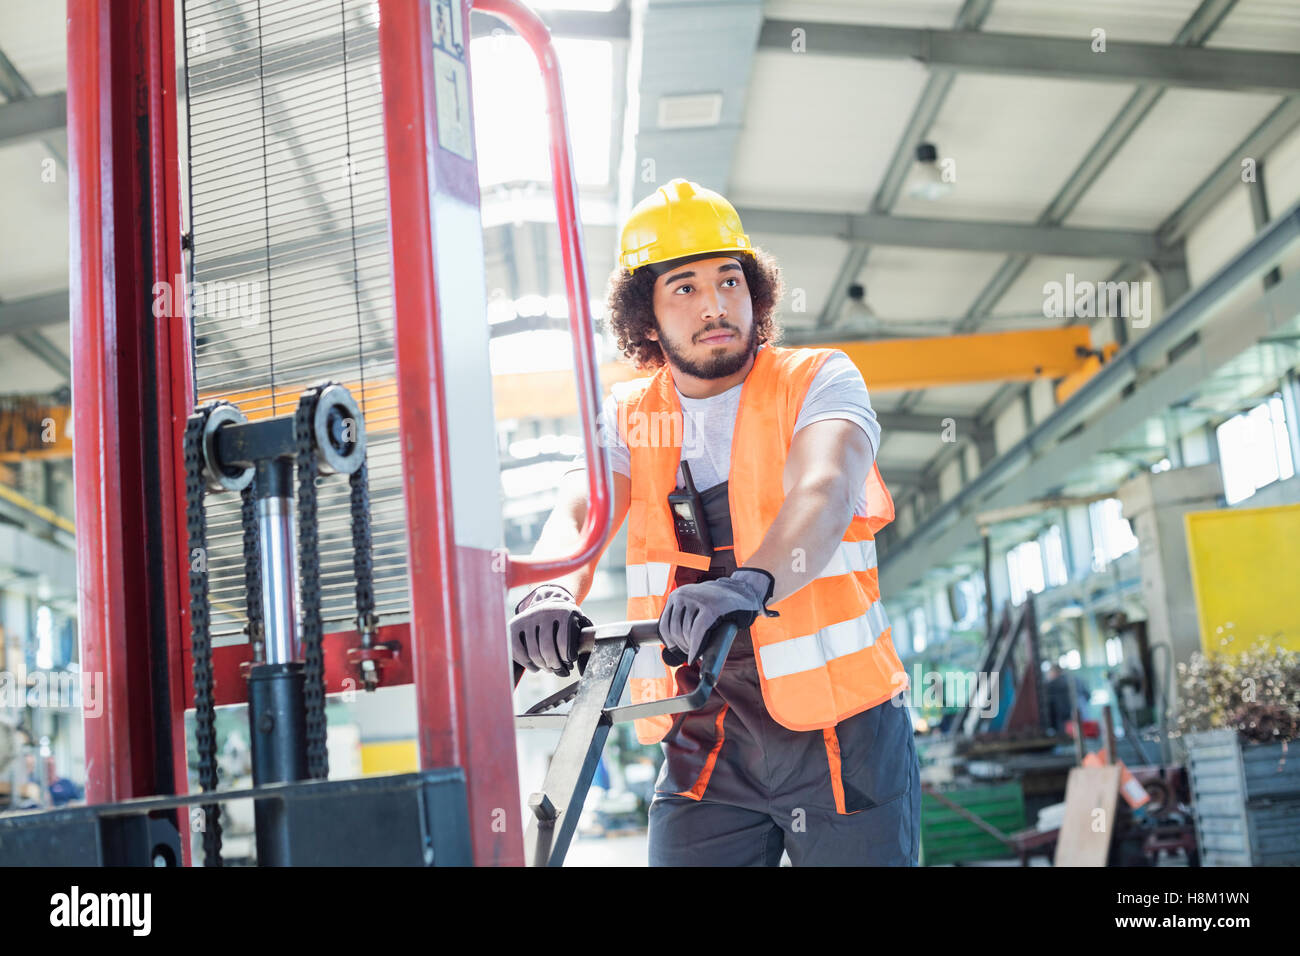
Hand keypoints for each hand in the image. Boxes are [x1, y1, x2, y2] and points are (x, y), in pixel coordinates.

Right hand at [508, 584, 591, 676]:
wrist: (547, 604)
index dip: (566, 658)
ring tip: (548, 668)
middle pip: (547, 649)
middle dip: (554, 665)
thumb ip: (584, 635)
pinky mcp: (514, 625)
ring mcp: (528, 618)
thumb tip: (589, 649)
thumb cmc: (566, 621)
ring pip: (532, 653)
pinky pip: (517, 650)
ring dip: (542, 666)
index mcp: (563, 612)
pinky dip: (526, 663)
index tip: (568, 663)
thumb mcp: (578, 622)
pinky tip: (535, 667)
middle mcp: (544, 612)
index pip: (563, 642)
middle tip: (558, 670)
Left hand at [658, 567, 779, 665]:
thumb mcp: (695, 606)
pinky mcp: (711, 608)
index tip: (677, 651)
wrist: (744, 592)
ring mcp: (697, 600)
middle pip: (675, 630)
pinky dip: (696, 649)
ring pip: (687, 633)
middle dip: (682, 647)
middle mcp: (683, 595)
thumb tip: (670, 649)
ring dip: (691, 648)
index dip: (669, 642)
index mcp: (677, 595)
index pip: (665, 624)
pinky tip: (697, 658)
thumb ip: (683, 619)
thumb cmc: (719, 605)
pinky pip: (698, 633)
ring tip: (699, 652)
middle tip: (692, 653)